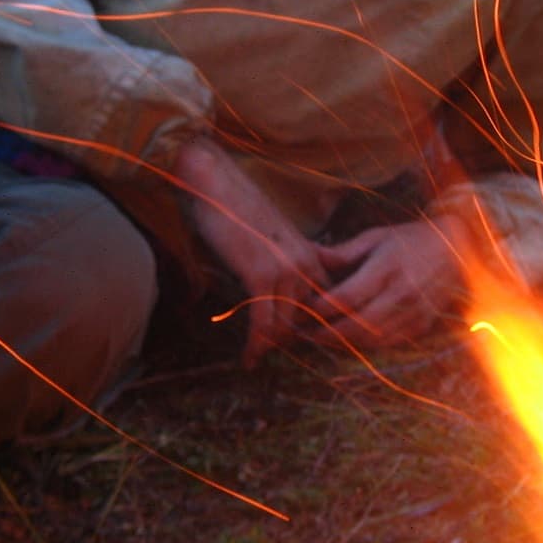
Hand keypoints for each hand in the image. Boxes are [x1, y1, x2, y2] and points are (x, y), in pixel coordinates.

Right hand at [176, 138, 329, 364]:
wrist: (216, 183)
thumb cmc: (237, 206)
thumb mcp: (273, 235)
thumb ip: (284, 259)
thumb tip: (279, 285)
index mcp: (311, 253)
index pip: (327, 300)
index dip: (316, 326)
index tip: (302, 344)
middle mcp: (306, 263)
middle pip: (310, 318)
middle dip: (294, 340)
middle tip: (276, 356)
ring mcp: (286, 270)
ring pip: (287, 325)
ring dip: (271, 345)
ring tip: (257, 357)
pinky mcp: (261, 275)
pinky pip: (264, 322)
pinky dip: (256, 345)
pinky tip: (249, 359)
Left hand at [313, 219, 465, 350]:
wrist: (459, 248)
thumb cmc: (412, 239)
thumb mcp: (377, 237)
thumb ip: (343, 252)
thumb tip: (310, 256)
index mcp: (387, 268)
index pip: (346, 298)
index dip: (320, 309)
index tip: (302, 310)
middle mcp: (402, 293)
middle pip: (356, 324)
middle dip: (326, 332)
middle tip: (304, 332)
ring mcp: (414, 312)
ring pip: (371, 338)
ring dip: (343, 342)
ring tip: (320, 338)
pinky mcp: (422, 324)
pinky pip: (388, 342)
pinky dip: (365, 345)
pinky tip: (348, 340)